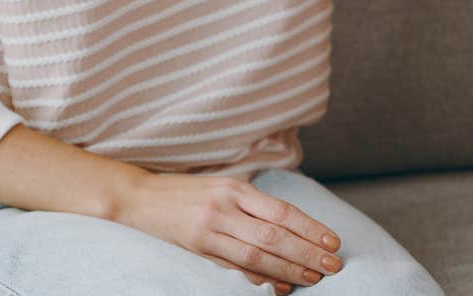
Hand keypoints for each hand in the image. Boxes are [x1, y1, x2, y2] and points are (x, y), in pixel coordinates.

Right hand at [112, 172, 342, 292]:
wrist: (139, 198)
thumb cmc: (188, 192)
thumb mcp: (223, 186)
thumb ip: (253, 204)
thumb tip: (293, 228)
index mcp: (236, 189)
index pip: (282, 211)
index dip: (310, 228)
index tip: (333, 242)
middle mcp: (224, 209)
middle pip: (274, 236)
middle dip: (306, 253)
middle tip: (332, 266)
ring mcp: (208, 231)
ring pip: (256, 255)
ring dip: (287, 270)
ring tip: (312, 279)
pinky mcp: (195, 250)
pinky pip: (232, 268)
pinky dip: (257, 280)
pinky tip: (278, 287)